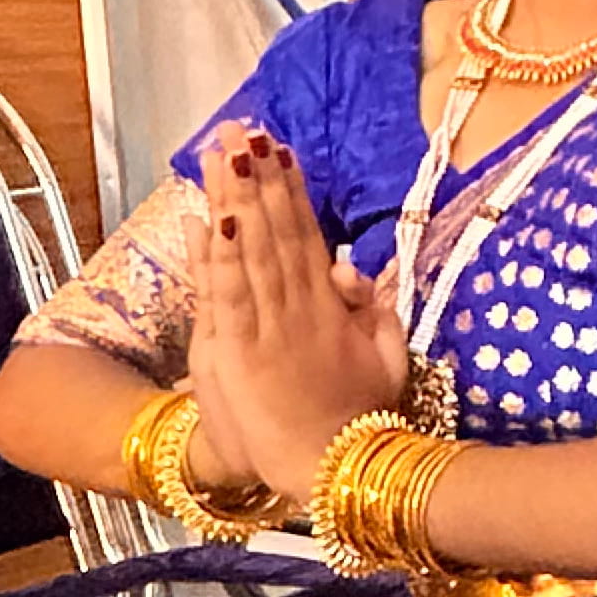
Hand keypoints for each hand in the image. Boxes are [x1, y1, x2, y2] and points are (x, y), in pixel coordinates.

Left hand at [187, 135, 409, 504]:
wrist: (337, 466)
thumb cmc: (361, 420)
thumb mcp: (386, 358)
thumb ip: (374, 311)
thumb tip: (355, 268)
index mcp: (329, 307)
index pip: (305, 235)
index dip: (290, 190)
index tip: (278, 150)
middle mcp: (298, 306)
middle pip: (274, 229)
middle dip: (256, 177)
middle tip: (243, 129)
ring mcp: (268, 325)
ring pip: (248, 250)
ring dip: (234, 198)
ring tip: (222, 153)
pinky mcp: (239, 350)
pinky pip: (225, 292)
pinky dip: (217, 255)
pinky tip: (209, 218)